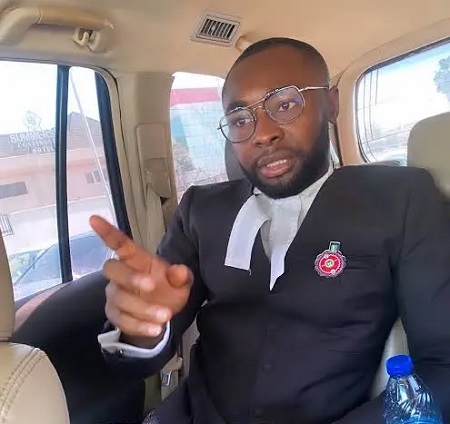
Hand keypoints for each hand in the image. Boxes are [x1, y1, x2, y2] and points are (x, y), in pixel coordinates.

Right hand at [89, 215, 192, 339]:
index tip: (94, 219)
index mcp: (136, 260)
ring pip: (120, 299)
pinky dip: (139, 325)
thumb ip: (181, 276)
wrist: (163, 315)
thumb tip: (180, 271)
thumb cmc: (168, 289)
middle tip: (152, 286)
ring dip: (143, 308)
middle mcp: (121, 275)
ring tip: (165, 315)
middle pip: (112, 269)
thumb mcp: (181, 282)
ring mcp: (115, 295)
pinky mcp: (115, 315)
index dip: (107, 232)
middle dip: (130, 277)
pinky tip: (156, 328)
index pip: (119, 243)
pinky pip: (122, 320)